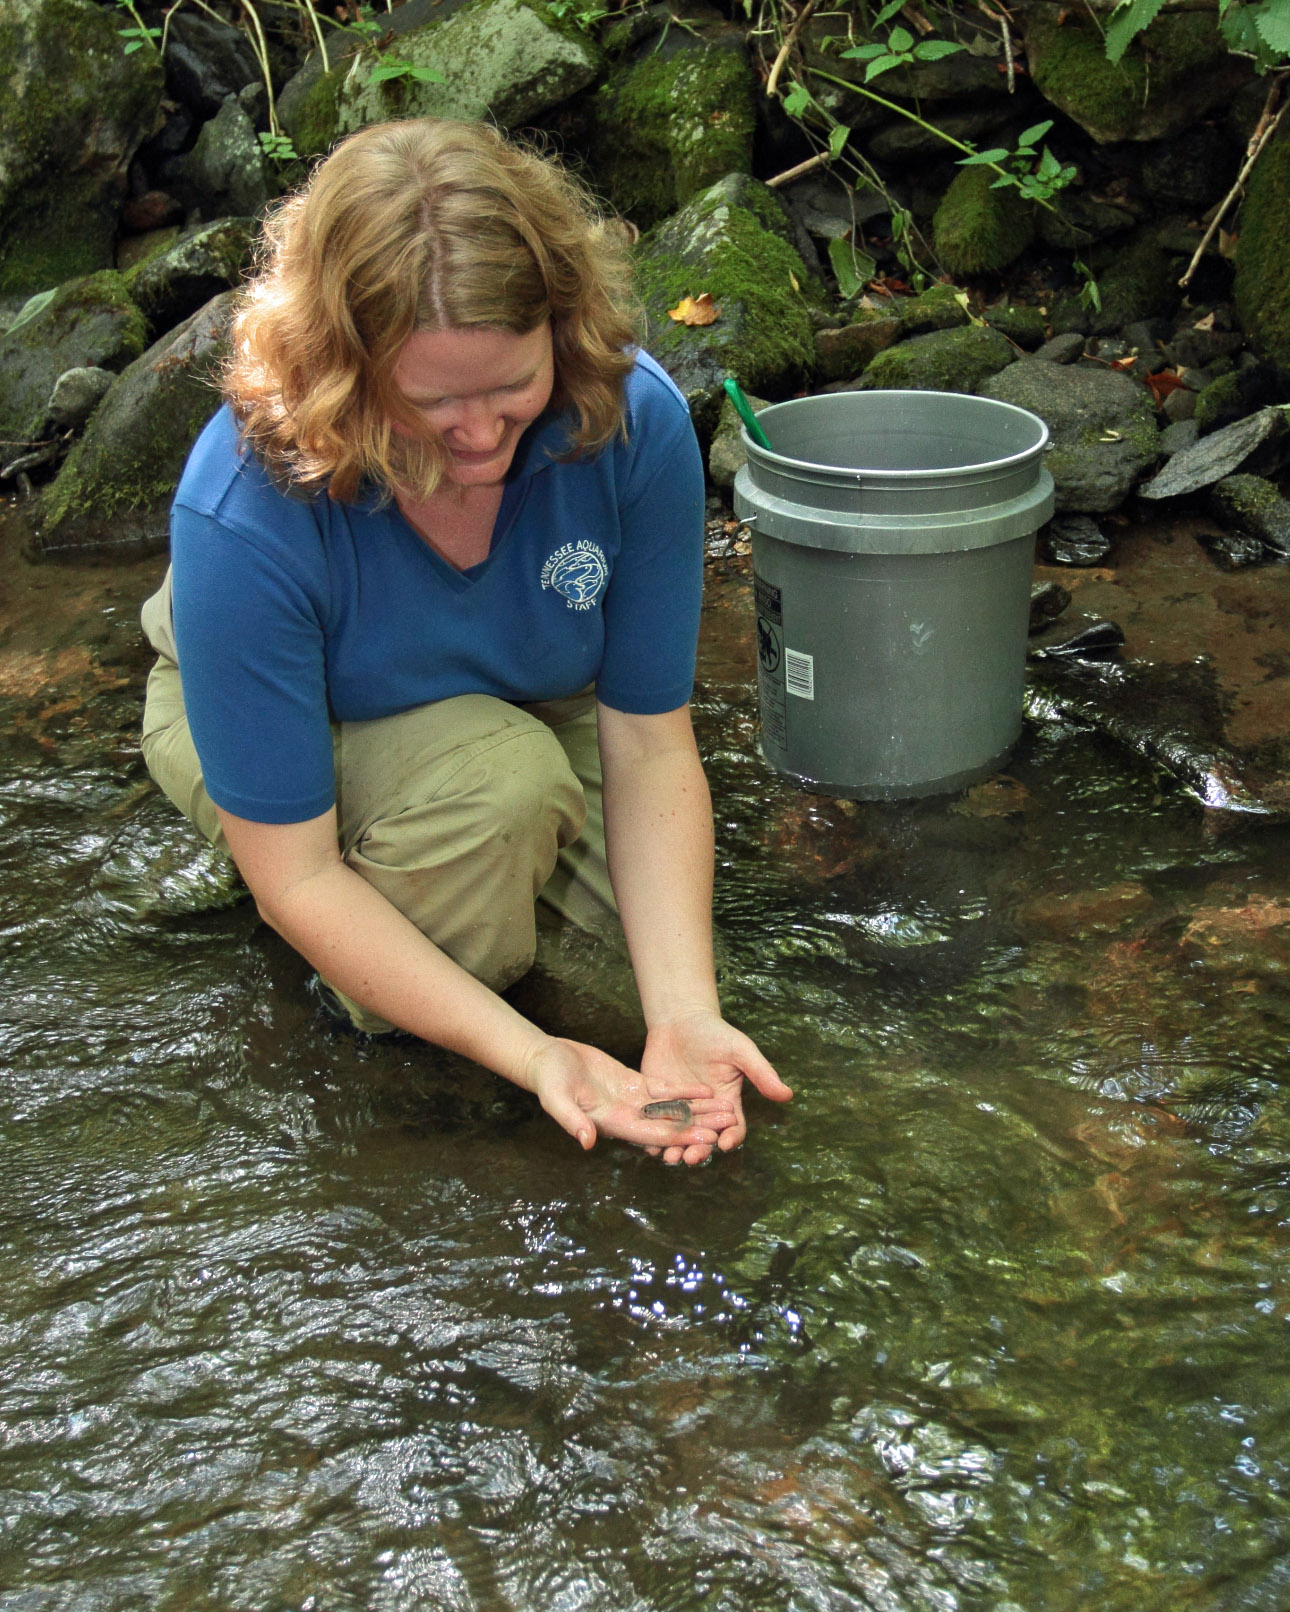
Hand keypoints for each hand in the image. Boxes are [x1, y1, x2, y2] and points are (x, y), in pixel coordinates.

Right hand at [522, 1036, 737, 1162]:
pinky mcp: (633, 1085)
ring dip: (698, 1110)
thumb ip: (571, 1120)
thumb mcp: (556, 1099)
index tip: (706, 1138)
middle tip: (728, 1125)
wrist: (546, 1060)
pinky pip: (664, 1091)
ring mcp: (632, 1101)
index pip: (653, 1133)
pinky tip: (706, 1090)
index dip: (680, 1136)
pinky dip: (684, 1092)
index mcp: (612, 1124)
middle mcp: (627, 1117)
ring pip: (672, 1109)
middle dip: (699, 1125)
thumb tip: (587, 1141)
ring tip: (726, 1109)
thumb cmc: (547, 1080)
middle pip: (669, 1124)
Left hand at [640, 1010, 791, 1163]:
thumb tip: (788, 1095)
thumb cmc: (713, 1032)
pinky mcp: (657, 1104)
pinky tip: (646, 1143)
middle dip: (699, 1149)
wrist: (678, 1019)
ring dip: (675, 1148)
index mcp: (726, 1102)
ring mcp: (679, 1109)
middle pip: (704, 1138)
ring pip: (679, 1136)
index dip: (731, 1137)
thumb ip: (761, 1073)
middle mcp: (704, 1112)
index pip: (733, 1127)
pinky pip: (655, 1123)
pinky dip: (651, 1135)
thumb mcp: (739, 1049)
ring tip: (669, 1157)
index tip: (725, 1143)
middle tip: (691, 1157)